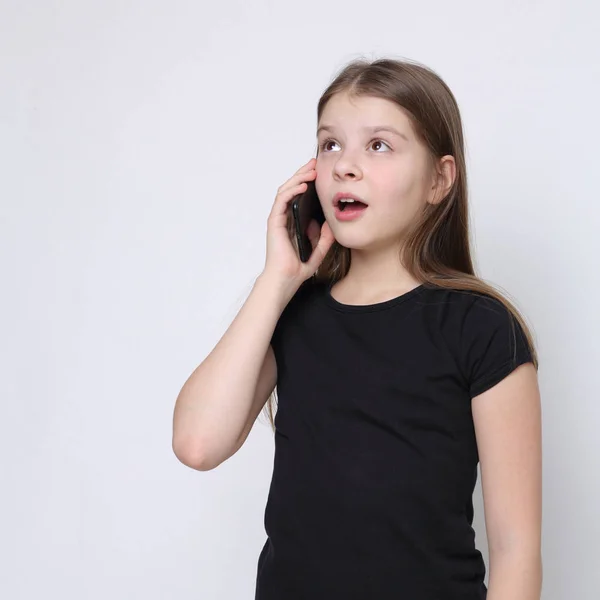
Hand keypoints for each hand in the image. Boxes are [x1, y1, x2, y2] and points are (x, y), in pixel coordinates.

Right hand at [262, 158, 334, 287]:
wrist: (287, 279)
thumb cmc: (298, 268)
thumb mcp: (320, 249)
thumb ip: (326, 237)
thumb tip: (332, 222)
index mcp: (294, 222)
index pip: (299, 197)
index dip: (308, 183)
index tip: (320, 173)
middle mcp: (284, 218)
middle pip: (292, 189)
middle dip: (304, 174)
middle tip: (315, 163)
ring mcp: (278, 219)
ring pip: (286, 190)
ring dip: (298, 178)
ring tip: (311, 170)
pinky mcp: (274, 222)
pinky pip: (282, 200)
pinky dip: (291, 190)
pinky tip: (303, 185)